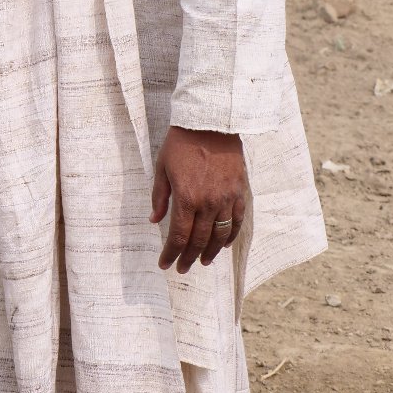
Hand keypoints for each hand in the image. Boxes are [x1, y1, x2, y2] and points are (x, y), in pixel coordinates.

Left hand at [149, 126, 245, 273]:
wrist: (210, 123)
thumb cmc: (180, 144)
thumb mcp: (161, 168)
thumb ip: (159, 197)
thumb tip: (153, 221)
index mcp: (185, 198)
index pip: (178, 236)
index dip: (171, 254)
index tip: (165, 264)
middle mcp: (208, 203)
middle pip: (199, 241)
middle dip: (189, 258)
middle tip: (182, 269)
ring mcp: (226, 199)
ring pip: (220, 235)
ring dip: (211, 252)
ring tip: (203, 262)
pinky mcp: (239, 192)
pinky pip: (238, 221)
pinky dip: (231, 236)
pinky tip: (224, 244)